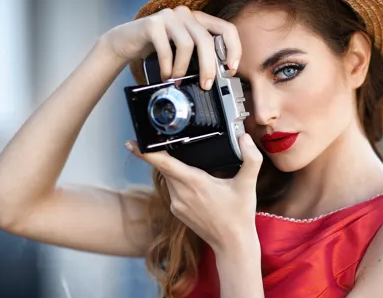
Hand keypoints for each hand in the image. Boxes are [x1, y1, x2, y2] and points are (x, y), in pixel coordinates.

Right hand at [98, 6, 241, 89]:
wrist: (125, 41)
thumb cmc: (157, 48)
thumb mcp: (183, 51)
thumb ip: (200, 55)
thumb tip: (219, 76)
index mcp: (198, 19)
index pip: (227, 29)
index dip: (234, 49)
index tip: (231, 70)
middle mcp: (186, 14)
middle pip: (207, 40)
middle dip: (209, 66)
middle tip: (206, 85)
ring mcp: (169, 16)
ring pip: (187, 44)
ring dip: (183, 68)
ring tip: (177, 80)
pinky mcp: (152, 23)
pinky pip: (166, 48)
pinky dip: (168, 66)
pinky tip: (166, 75)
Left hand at [126, 134, 262, 252]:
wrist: (232, 244)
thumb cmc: (239, 215)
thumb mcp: (248, 184)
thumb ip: (251, 158)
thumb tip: (246, 138)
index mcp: (194, 182)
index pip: (163, 163)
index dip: (145, 152)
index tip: (131, 143)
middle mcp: (180, 193)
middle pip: (164, 167)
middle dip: (163, 153)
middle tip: (166, 140)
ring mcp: (177, 204)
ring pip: (168, 178)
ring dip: (173, 168)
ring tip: (187, 159)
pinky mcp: (177, 211)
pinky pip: (172, 190)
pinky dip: (178, 181)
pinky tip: (193, 180)